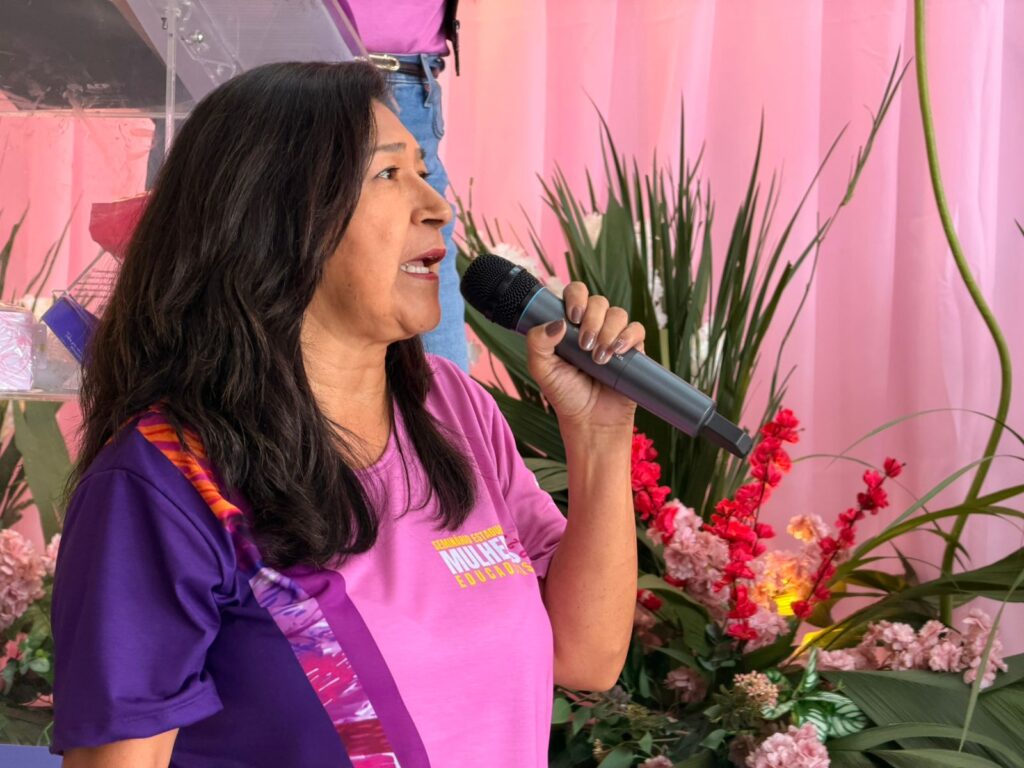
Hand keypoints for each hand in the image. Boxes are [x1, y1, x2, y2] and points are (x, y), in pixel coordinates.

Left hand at [525, 282, 645, 431]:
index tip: (573, 317)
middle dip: (592, 320)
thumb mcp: (541, 369)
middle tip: (585, 346)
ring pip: (618, 313)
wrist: (590, 420)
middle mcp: (593, 326)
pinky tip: (617, 352)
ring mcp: (614, 336)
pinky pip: (637, 330)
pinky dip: (628, 337)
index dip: (576, 297)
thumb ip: (537, 343)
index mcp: (569, 324)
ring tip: (599, 358)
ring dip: (608, 332)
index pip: (576, 293)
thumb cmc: (565, 394)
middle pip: (599, 301)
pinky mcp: (632, 349)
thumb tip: (556, 322)